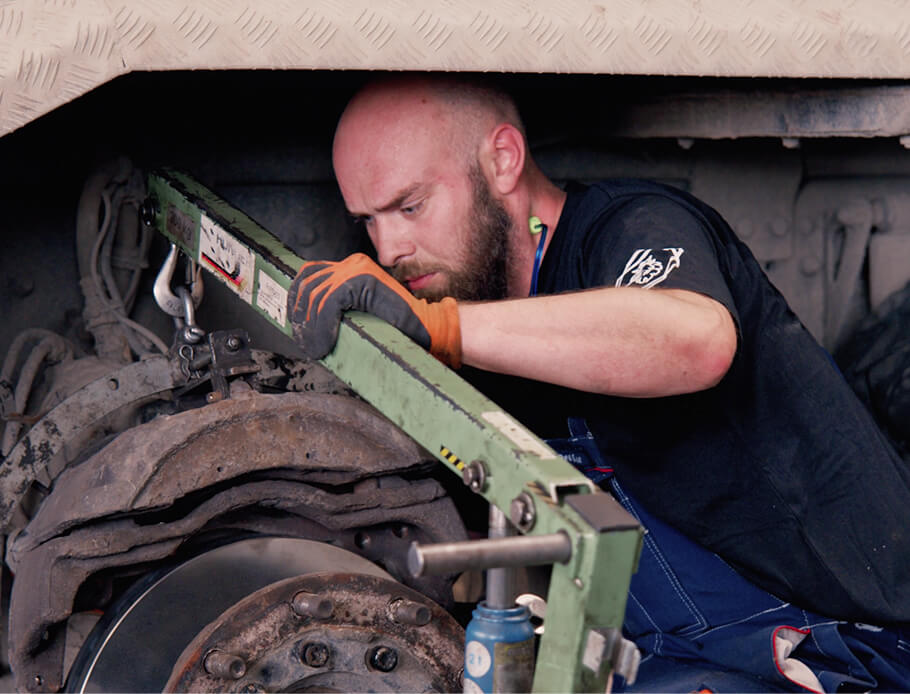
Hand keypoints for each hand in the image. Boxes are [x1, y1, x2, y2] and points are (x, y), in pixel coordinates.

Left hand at [288, 253, 461, 366]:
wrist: (425, 327)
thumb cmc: (395, 326)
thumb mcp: (358, 312)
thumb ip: (338, 308)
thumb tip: (304, 320)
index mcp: (351, 267)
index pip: (310, 275)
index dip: (296, 299)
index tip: (295, 324)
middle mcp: (352, 263)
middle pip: (308, 284)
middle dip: (300, 315)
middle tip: (303, 340)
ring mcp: (358, 270)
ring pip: (316, 296)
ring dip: (310, 326)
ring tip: (313, 346)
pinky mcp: (362, 281)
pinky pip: (328, 303)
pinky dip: (321, 326)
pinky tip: (323, 343)